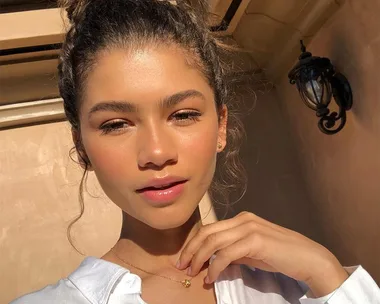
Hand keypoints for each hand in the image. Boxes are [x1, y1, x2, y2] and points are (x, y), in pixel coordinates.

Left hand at [176, 211, 348, 296]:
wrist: (308, 258)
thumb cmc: (280, 255)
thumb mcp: (252, 251)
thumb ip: (233, 251)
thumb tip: (214, 260)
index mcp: (241, 219)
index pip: (209, 228)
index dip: (193, 243)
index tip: (185, 258)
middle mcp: (243, 219)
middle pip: (207, 232)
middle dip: (191, 250)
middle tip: (182, 266)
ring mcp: (249, 228)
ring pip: (213, 241)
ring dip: (199, 258)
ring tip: (193, 272)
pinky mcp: (255, 240)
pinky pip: (226, 254)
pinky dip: (215, 267)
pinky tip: (211, 277)